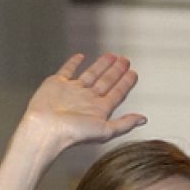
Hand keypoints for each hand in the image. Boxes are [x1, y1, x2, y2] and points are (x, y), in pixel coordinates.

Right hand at [18, 54, 145, 151]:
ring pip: (90, 74)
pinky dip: (73, 63)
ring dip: (101, 65)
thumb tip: (144, 119)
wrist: (46, 128)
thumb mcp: (106, 130)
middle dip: (116, 71)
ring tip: (112, 55)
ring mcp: (72, 90)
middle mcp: (87, 99)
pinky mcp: (56, 83)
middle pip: (106, 81)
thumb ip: (125, 124)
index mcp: (100, 109)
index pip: (117, 93)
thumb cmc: (74, 133)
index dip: (126, 82)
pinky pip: (67, 70)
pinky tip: (81, 56)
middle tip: (125, 60)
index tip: (134, 73)